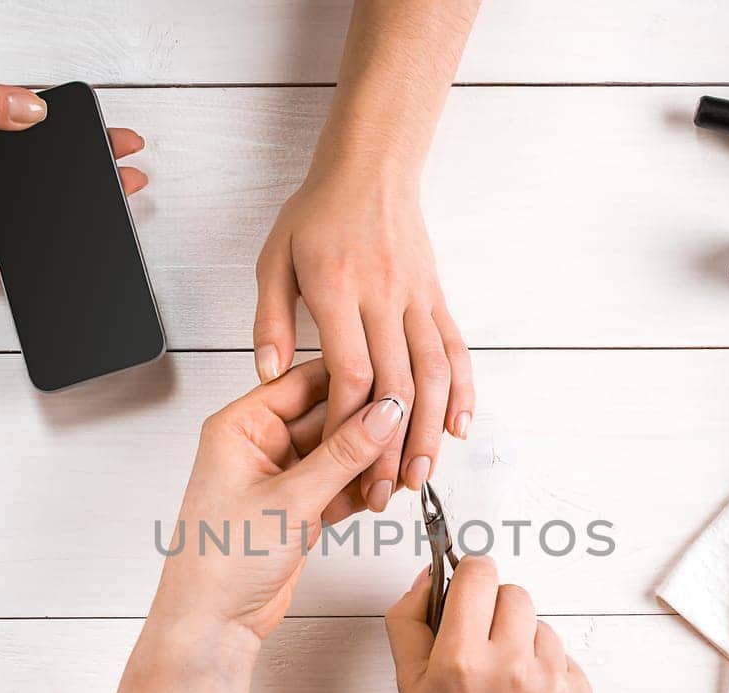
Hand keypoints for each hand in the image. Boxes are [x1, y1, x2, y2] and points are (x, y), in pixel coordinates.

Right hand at [0, 42, 147, 264]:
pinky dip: (33, 125)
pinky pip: (1, 131)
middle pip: (20, 208)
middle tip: (124, 187)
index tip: (82, 264)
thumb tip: (33, 113)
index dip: (37, 264)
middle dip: (71, 204)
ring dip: (61, 164)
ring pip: (19, 169)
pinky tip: (67, 121)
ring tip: (112, 152)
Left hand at [153, 359, 404, 645]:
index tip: (392, 385)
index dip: (351, 380)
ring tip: (399, 467)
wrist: (213, 623)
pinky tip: (384, 490)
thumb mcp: (289, 500)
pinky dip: (363, 488)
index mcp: (240, 426)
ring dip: (369, 461)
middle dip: (367, 426)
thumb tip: (383, 415)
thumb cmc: (219, 564)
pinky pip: (340, 482)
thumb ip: (342, 455)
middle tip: (406, 429)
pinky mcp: (298, 506)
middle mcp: (259, 445)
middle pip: (328, 416)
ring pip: (339, 452)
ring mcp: (281, 476)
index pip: (305, 382)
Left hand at [253, 164, 472, 513]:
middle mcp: (382, 296)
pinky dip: (462, 390)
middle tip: (387, 490)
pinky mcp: (435, 298)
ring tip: (421, 474)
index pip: (351, 371)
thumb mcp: (273, 260)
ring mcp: (415, 298)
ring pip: (433, 373)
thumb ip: (270, 319)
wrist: (371, 166)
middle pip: (396, 384)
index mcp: (336, 290)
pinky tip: (459, 427)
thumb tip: (267, 373)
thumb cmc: (316, 213)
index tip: (343, 463)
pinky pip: (455, 349)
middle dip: (393, 444)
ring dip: (431, 429)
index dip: (350, 424)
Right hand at [384, 557, 592, 692]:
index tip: (462, 596)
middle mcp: (509, 662)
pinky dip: (542, 666)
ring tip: (502, 684)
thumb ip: (408, 626)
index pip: (477, 573)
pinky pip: (558, 652)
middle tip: (479, 647)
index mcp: (460, 660)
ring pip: (537, 621)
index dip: (467, 578)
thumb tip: (425, 578)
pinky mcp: (578, 689)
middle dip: (493, 610)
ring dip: (519, 639)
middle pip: (511, 591)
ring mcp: (550, 676)